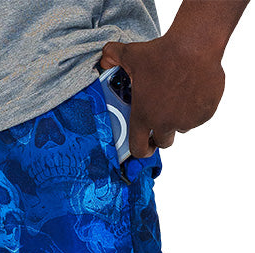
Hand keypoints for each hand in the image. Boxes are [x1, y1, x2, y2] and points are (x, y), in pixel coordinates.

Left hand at [99, 34, 225, 157]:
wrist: (195, 46)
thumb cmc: (162, 53)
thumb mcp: (131, 55)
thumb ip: (113, 58)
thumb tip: (104, 60)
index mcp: (143, 116)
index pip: (138, 148)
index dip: (141, 150)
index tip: (144, 148)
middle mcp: (164, 123)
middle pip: (163, 142)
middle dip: (161, 135)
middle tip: (162, 120)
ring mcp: (186, 120)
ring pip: (181, 128)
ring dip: (179, 120)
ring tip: (178, 99)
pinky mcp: (204, 114)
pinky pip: (199, 118)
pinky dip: (196, 109)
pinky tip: (192, 92)